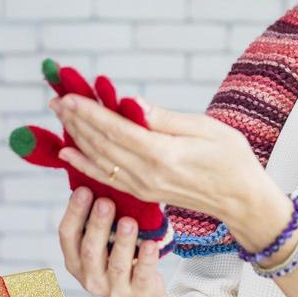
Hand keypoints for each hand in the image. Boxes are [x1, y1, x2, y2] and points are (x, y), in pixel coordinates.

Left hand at [50, 92, 269, 222]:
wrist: (242, 200)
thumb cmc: (232, 159)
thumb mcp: (207, 129)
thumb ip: (165, 119)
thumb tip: (132, 103)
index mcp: (164, 154)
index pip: (116, 130)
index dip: (90, 113)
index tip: (69, 96)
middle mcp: (148, 174)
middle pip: (102, 144)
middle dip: (77, 121)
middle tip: (55, 100)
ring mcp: (144, 187)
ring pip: (101, 159)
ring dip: (77, 137)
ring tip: (60, 117)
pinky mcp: (144, 193)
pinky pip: (107, 177)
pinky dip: (85, 163)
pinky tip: (69, 152)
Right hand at [58, 185, 167, 296]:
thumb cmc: (116, 258)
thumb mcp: (100, 244)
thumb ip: (95, 220)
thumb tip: (95, 177)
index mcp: (75, 260)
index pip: (67, 235)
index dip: (74, 213)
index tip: (84, 190)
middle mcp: (89, 276)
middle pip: (90, 250)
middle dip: (98, 224)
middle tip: (105, 201)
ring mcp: (113, 288)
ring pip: (116, 264)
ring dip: (122, 241)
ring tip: (129, 221)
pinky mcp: (137, 293)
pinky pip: (141, 275)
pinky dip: (146, 259)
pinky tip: (151, 243)